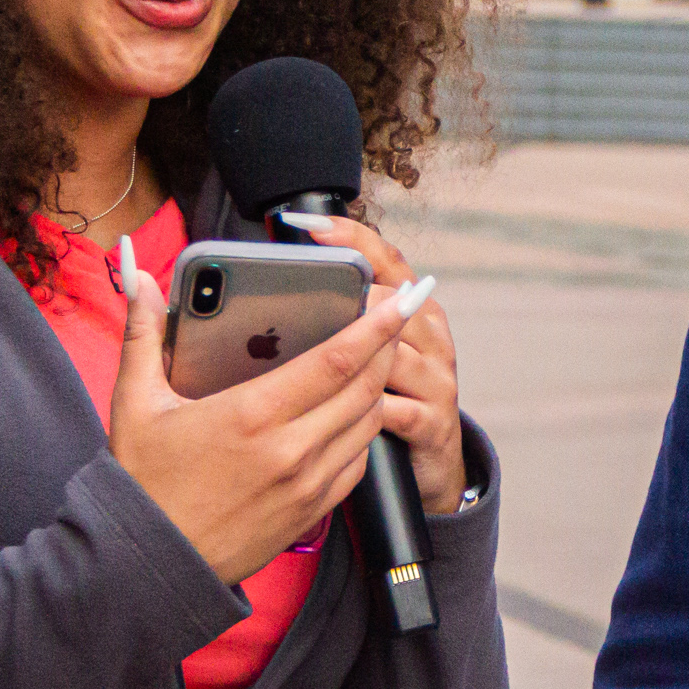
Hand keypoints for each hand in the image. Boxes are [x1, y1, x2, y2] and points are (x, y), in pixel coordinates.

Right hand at [108, 239, 414, 583]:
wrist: (149, 564)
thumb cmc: (141, 481)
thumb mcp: (135, 402)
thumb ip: (143, 333)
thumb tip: (140, 277)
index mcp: (252, 415)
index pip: (336, 360)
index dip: (376, 324)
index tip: (401, 297)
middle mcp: (290, 450)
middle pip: (365, 387)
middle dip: (387, 346)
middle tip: (394, 316)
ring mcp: (307, 485)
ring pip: (367, 424)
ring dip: (377, 387)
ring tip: (375, 358)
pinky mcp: (312, 512)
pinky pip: (357, 462)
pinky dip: (363, 431)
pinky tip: (351, 413)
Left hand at [282, 212, 469, 513]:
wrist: (430, 464)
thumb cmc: (385, 400)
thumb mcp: (364, 354)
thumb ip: (331, 320)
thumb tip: (253, 291)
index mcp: (413, 307)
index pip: (384, 257)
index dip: (349, 238)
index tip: (307, 224)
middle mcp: (431, 336)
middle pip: (386, 301)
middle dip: (342, 300)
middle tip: (289, 301)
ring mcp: (436, 378)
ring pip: (385, 357)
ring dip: (343, 360)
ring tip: (295, 363)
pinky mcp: (432, 421)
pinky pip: (391, 410)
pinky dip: (354, 412)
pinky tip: (321, 420)